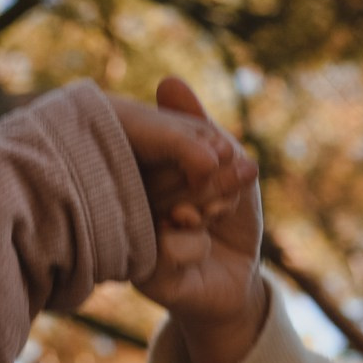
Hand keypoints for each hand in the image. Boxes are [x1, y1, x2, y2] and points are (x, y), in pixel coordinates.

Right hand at [118, 77, 267, 362]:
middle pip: (152, 173)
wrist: (237, 281)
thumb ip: (199, 126)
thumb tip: (167, 80)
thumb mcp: (225, 163)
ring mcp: (124, 237)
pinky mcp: (136, 272)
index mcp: (136, 172)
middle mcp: (121, 202)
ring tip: (223, 209)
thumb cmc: (228, 218)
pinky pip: (165, 247)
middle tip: (241, 172)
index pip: (147, 143)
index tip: (228, 150)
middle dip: (206, 172)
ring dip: (204, 204)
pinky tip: (204, 247)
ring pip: (158, 207)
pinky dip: (197, 242)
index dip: (191, 141)